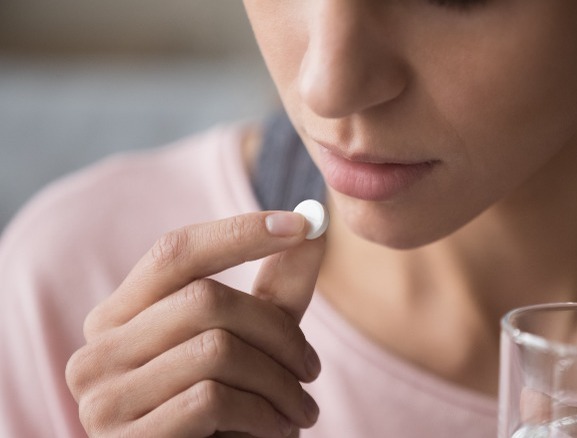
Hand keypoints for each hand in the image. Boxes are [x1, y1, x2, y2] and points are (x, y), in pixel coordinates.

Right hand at [66, 211, 324, 436]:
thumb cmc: (228, 410)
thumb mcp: (256, 342)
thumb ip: (278, 287)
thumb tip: (316, 223)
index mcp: (121, 315)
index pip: (174, 251)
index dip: (239, 233)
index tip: (303, 225)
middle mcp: (99, 350)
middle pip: (205, 300)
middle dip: (278, 332)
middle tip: (311, 368)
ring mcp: (103, 398)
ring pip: (215, 350)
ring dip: (279, 381)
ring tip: (301, 409)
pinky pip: (211, 399)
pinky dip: (262, 414)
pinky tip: (277, 430)